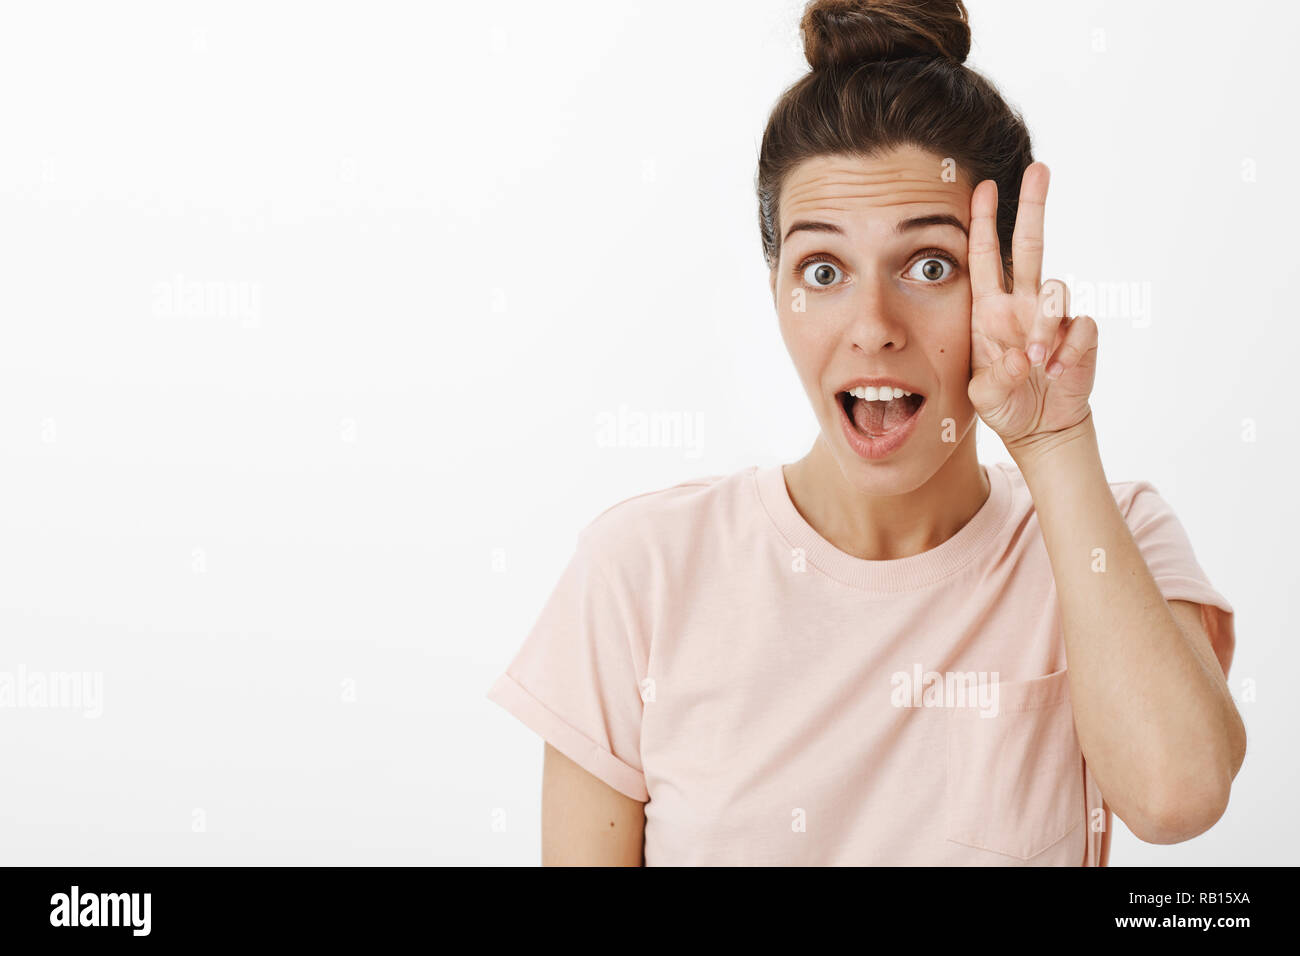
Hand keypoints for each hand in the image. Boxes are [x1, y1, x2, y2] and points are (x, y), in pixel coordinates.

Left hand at [966, 163, 1096, 458]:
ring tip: (1037, 362)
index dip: (983, 224)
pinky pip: (1081, 326)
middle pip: (1030, 245)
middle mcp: (1022, 304)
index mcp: (990, 310)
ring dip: (1046, 326)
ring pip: (1056, 291)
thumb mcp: (983, 397)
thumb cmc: (1005, 404)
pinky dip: (1069, 348)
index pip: (984, 258)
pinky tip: (1057, 370)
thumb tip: (1022, 357)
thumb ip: (995, 379)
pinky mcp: (1081, 334)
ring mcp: (1053, 317)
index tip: (982, 188)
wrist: (1039, 428)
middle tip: (1039, 169)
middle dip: (1033, 207)